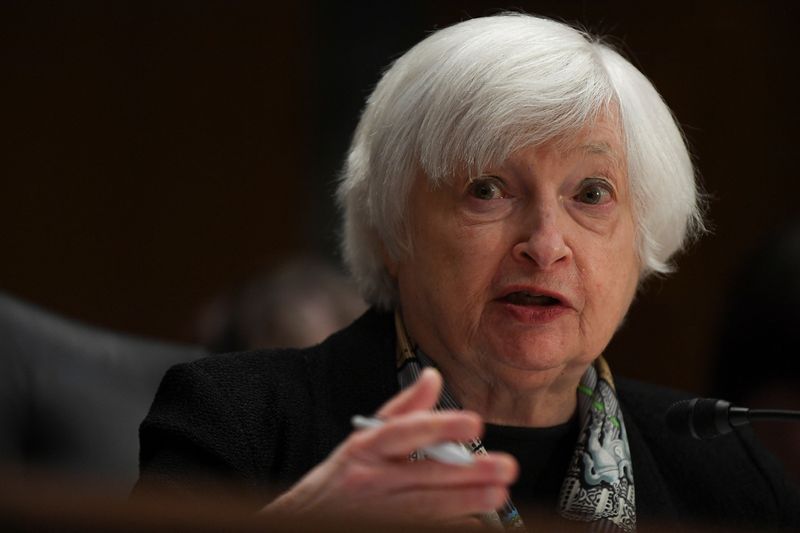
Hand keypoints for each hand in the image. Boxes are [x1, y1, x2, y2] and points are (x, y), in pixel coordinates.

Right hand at [263, 368, 517, 524]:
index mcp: (365, 448)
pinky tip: (474, 522)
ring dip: (465, 502)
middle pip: (423, 475)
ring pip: (427, 508)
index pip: (404, 432)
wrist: (305, 519)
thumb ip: (403, 409)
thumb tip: (433, 376)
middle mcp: (370, 480)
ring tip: (497, 494)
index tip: (474, 421)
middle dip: (468, 473)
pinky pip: (422, 528)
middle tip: (504, 467)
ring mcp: (376, 512)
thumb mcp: (364, 438)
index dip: (440, 426)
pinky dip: (449, 525)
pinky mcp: (382, 529)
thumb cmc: (344, 476)